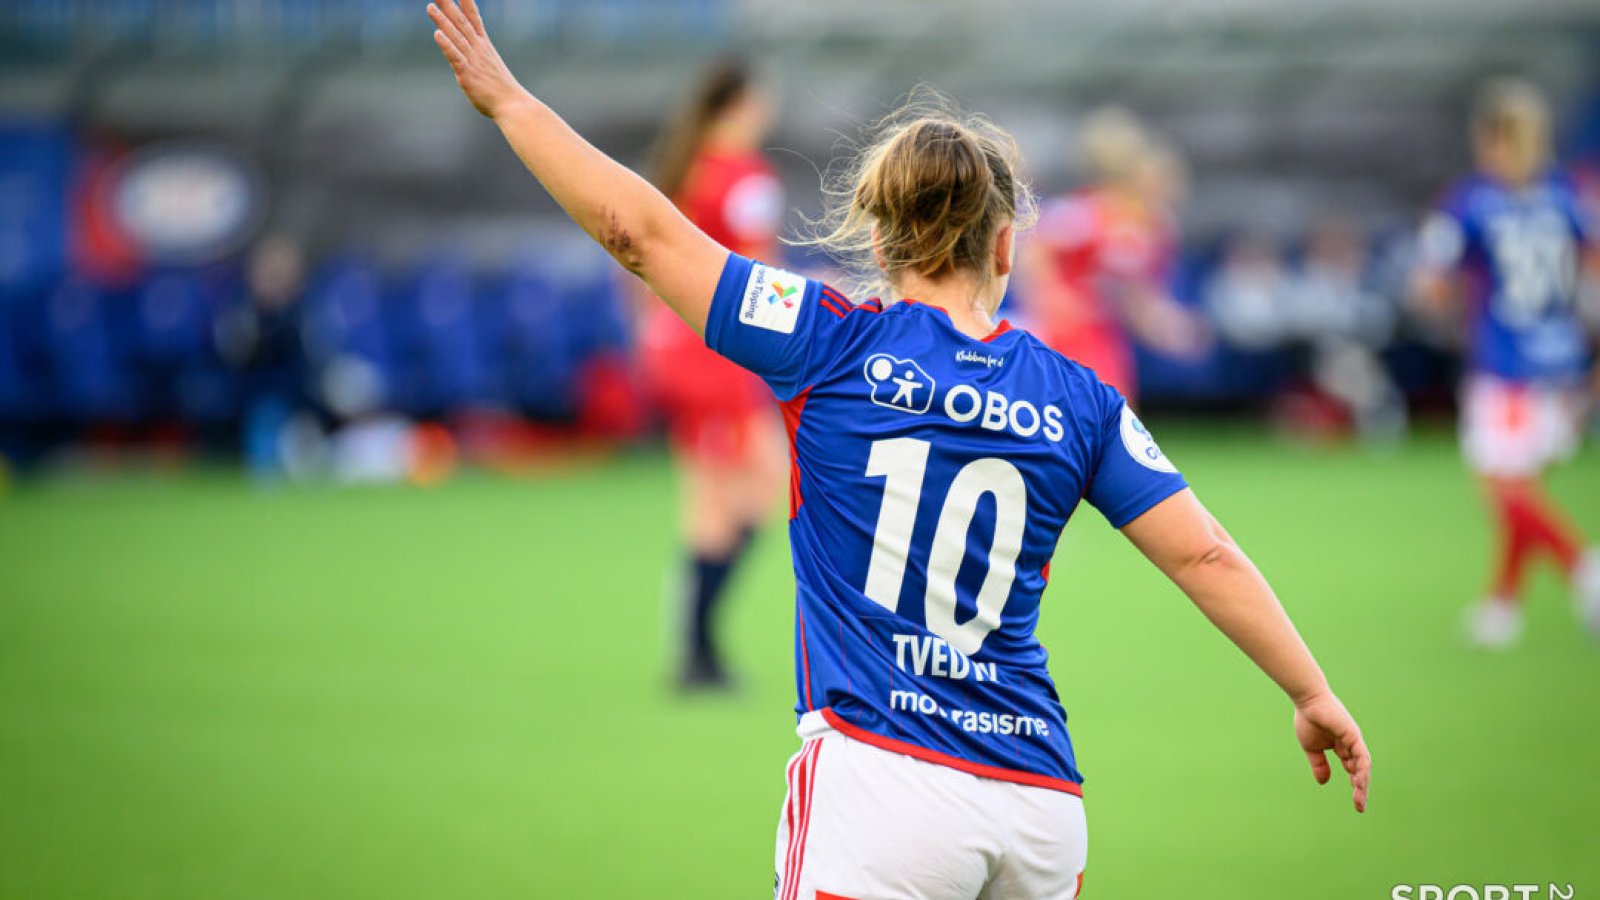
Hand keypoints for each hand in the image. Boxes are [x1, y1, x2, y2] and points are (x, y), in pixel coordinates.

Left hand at [428, 0, 524, 118]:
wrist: (513, 105)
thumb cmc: (502, 90)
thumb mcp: (489, 67)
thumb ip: (478, 58)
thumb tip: (470, 57)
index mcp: (484, 46)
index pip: (474, 18)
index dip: (466, 2)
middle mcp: (478, 49)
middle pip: (461, 22)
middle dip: (448, 5)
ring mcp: (473, 61)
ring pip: (456, 37)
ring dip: (442, 21)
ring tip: (429, 7)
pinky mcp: (467, 75)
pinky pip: (456, 58)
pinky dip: (447, 45)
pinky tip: (437, 35)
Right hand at [1293, 691, 1370, 812]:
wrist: (1307, 700)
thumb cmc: (1308, 719)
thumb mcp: (1312, 748)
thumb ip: (1319, 764)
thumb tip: (1324, 782)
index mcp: (1342, 746)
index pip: (1353, 768)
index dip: (1356, 784)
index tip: (1356, 802)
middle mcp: (1352, 744)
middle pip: (1361, 769)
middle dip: (1361, 788)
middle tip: (1360, 806)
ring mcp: (1354, 740)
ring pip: (1363, 765)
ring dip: (1362, 782)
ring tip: (1359, 798)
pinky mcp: (1353, 735)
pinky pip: (1361, 756)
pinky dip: (1361, 770)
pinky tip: (1359, 782)